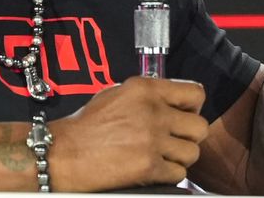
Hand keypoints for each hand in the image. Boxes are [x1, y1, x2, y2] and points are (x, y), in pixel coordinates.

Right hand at [47, 76, 208, 191]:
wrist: (64, 153)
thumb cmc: (86, 126)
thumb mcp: (116, 94)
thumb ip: (147, 95)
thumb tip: (173, 101)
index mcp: (144, 89)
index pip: (194, 93)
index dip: (193, 107)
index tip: (186, 114)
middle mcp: (152, 111)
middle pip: (199, 126)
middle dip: (189, 136)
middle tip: (174, 140)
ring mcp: (152, 140)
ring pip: (193, 152)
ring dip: (180, 157)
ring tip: (162, 157)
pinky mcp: (149, 166)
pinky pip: (179, 173)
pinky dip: (169, 174)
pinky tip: (154, 169)